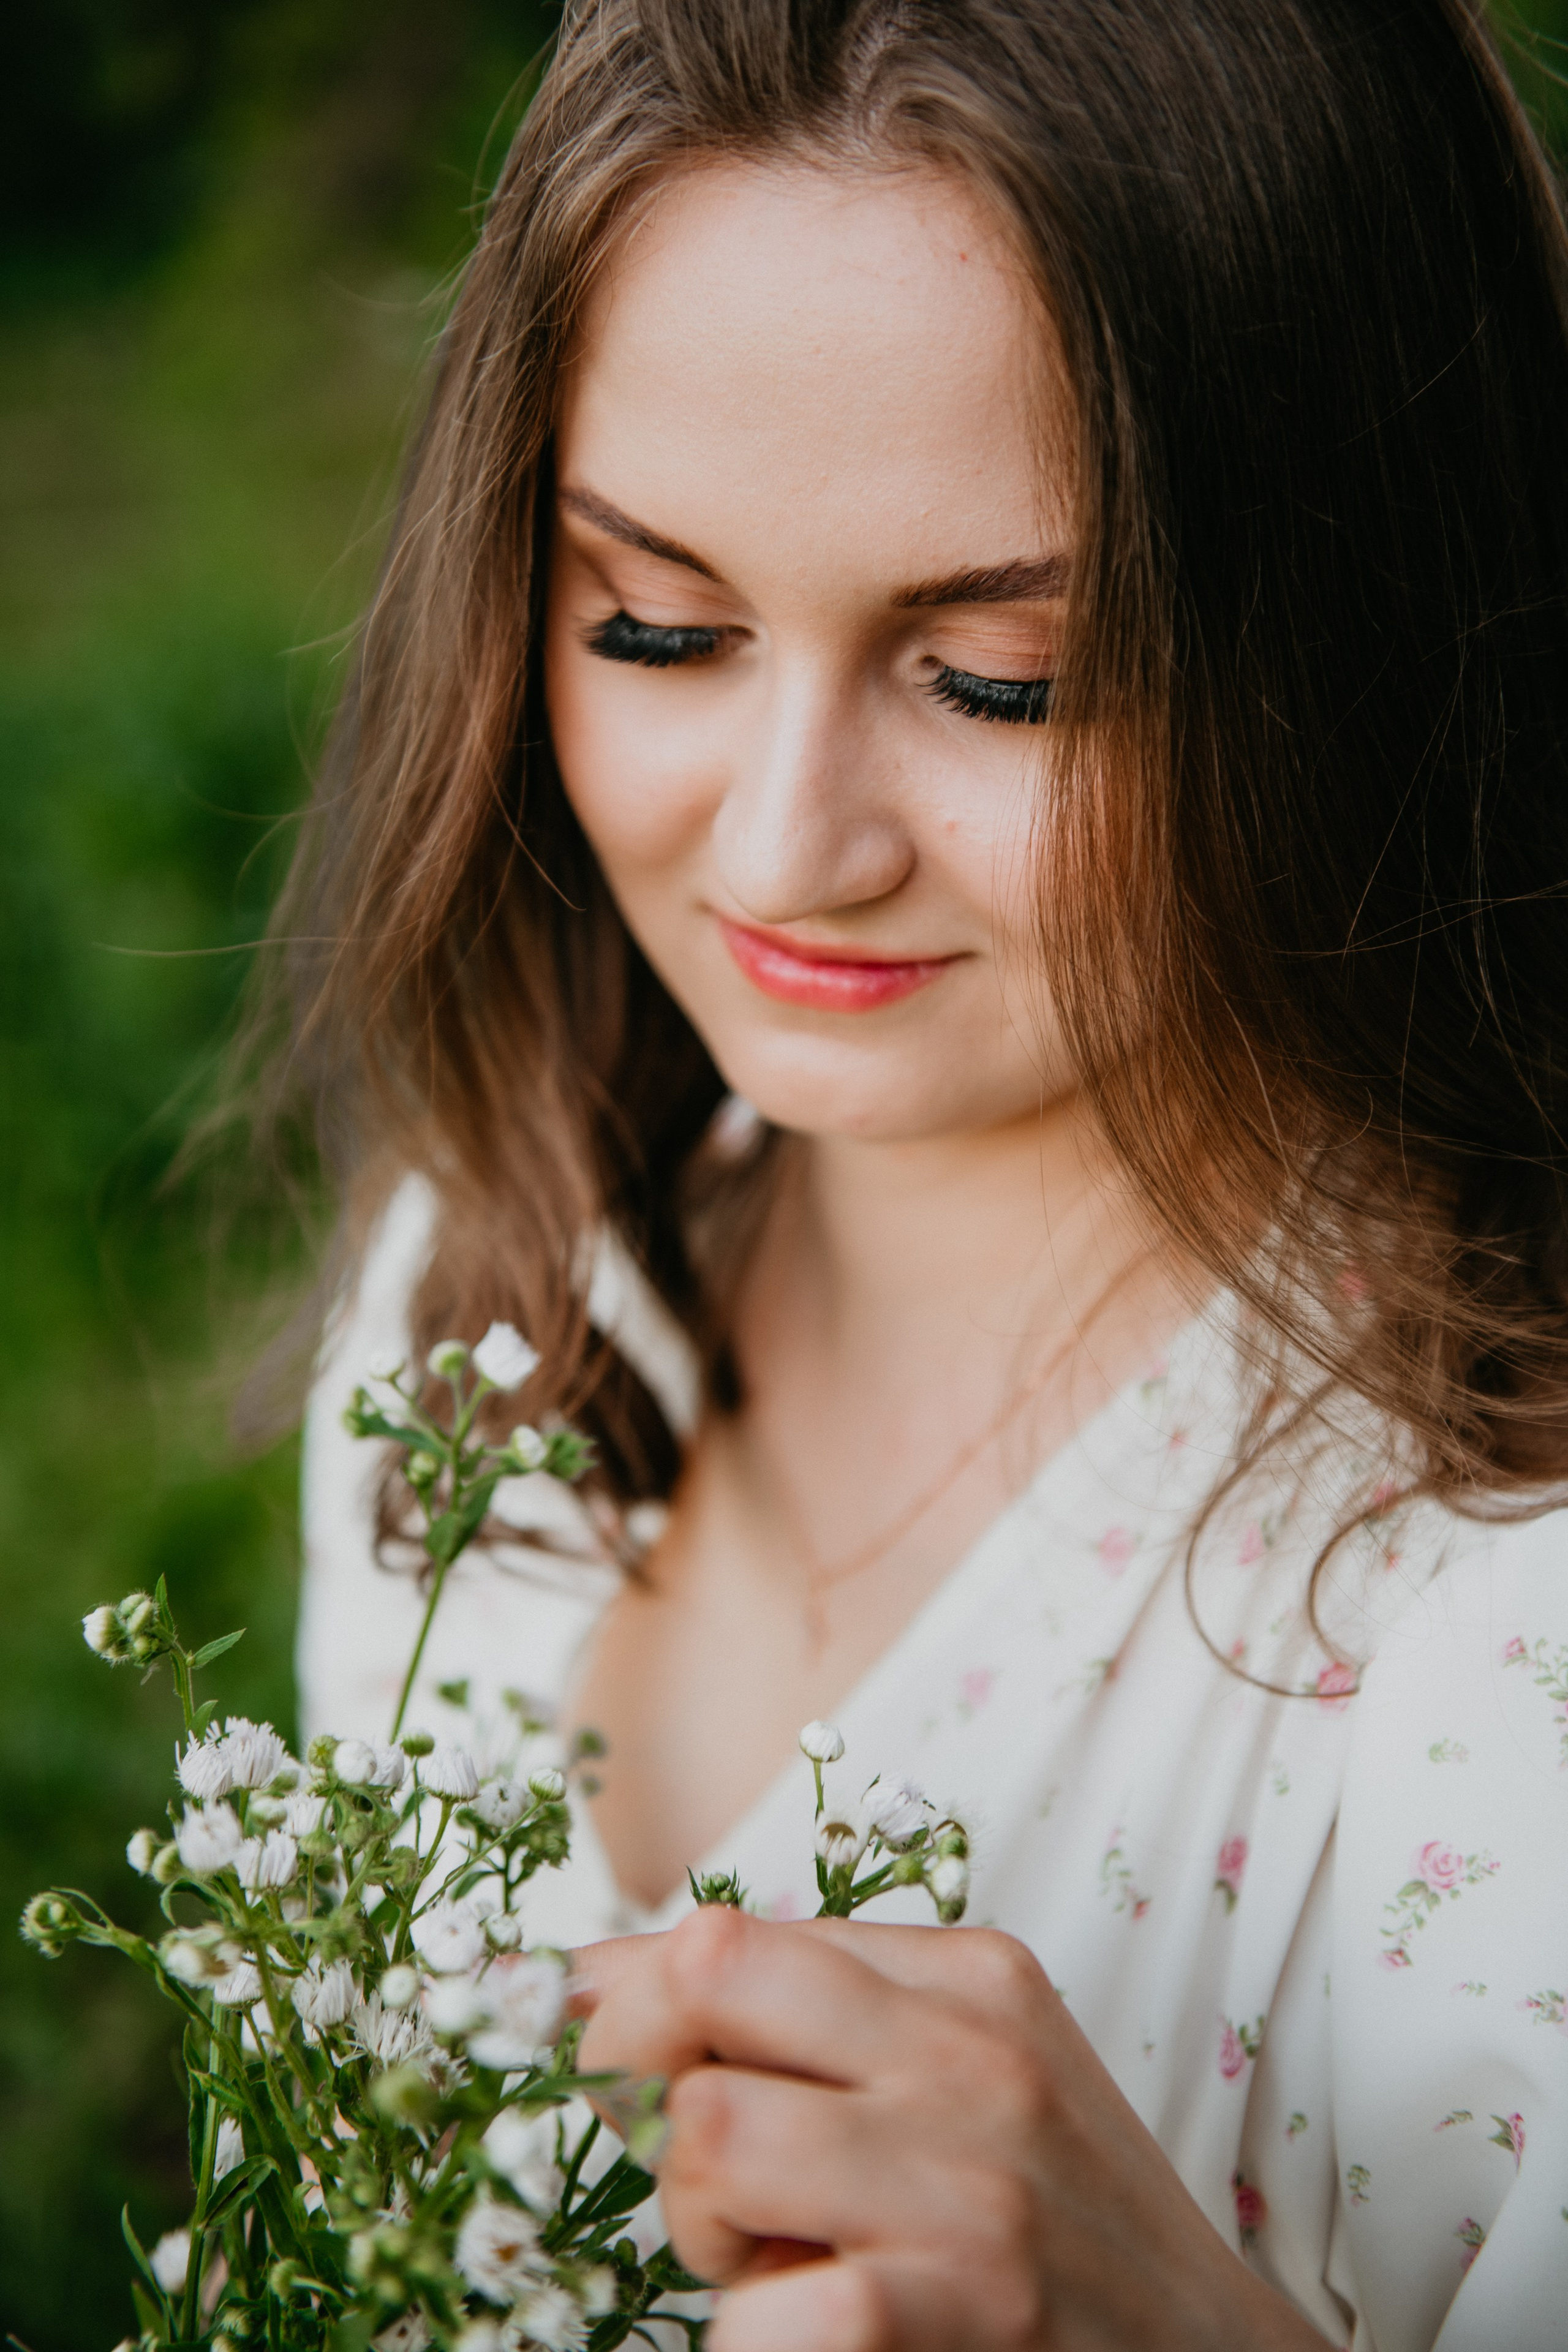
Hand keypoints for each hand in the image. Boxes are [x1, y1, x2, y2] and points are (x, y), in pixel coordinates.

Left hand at [572, 1910, 1331, 2351]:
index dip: (617, 1997)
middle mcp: (968, 2053)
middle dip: (642, 2080)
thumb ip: (810, 2013)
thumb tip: (592, 1980)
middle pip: (698, 1989)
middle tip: (697, 2169)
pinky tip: (801, 2333)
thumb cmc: (1055, 2219)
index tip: (564, 2044)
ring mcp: (966, 2184)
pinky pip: (767, 2313)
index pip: (723, 1933)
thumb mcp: (963, 2071)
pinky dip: (749, 2336)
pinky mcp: (961, 2313)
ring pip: (704, 2136)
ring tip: (772, 2263)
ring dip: (700, 2224)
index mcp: (967, 1975)